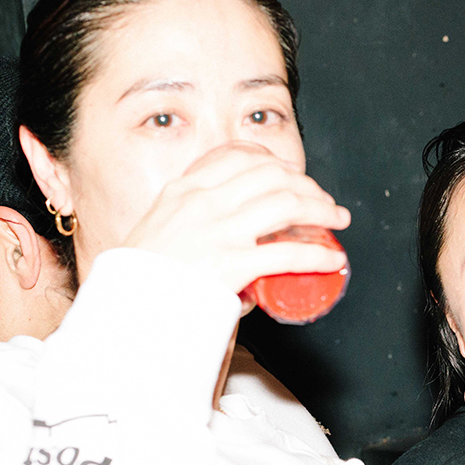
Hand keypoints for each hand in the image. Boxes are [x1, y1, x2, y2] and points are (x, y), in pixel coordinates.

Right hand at [122, 142, 350, 293]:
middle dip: (307, 185)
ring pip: (286, 205)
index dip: (276, 161)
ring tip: (336, 221)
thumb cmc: (142, 275)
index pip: (239, 156)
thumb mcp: (158, 227)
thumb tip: (223, 225)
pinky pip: (287, 254)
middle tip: (324, 202)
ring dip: (321, 210)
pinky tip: (331, 258)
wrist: (127, 308)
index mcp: (183, 190)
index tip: (292, 174)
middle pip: (272, 176)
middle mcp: (202, 204)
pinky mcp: (231, 265)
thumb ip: (187, 217)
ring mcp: (217, 233)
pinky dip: (317, 255)